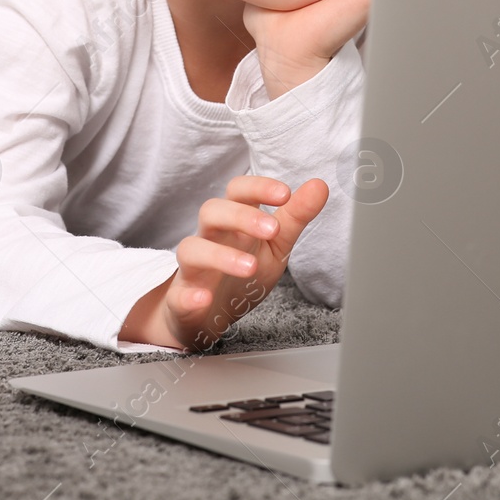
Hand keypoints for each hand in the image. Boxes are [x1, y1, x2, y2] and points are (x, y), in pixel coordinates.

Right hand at [120, 175, 328, 350]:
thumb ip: (295, 216)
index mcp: (234, 221)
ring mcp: (193, 268)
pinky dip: (190, 296)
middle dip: (241, 216)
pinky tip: (204, 298)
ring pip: (192, 249)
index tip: (285, 193)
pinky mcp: (182, 300)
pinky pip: (179, 295)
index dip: (258, 187)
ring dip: (220, 256)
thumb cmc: (245, 271)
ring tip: (250, 267)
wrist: (213, 314)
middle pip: (212, 211)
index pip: (238, 191)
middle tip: (272, 229)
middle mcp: (210, 237)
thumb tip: (319, 185)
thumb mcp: (275, 244)